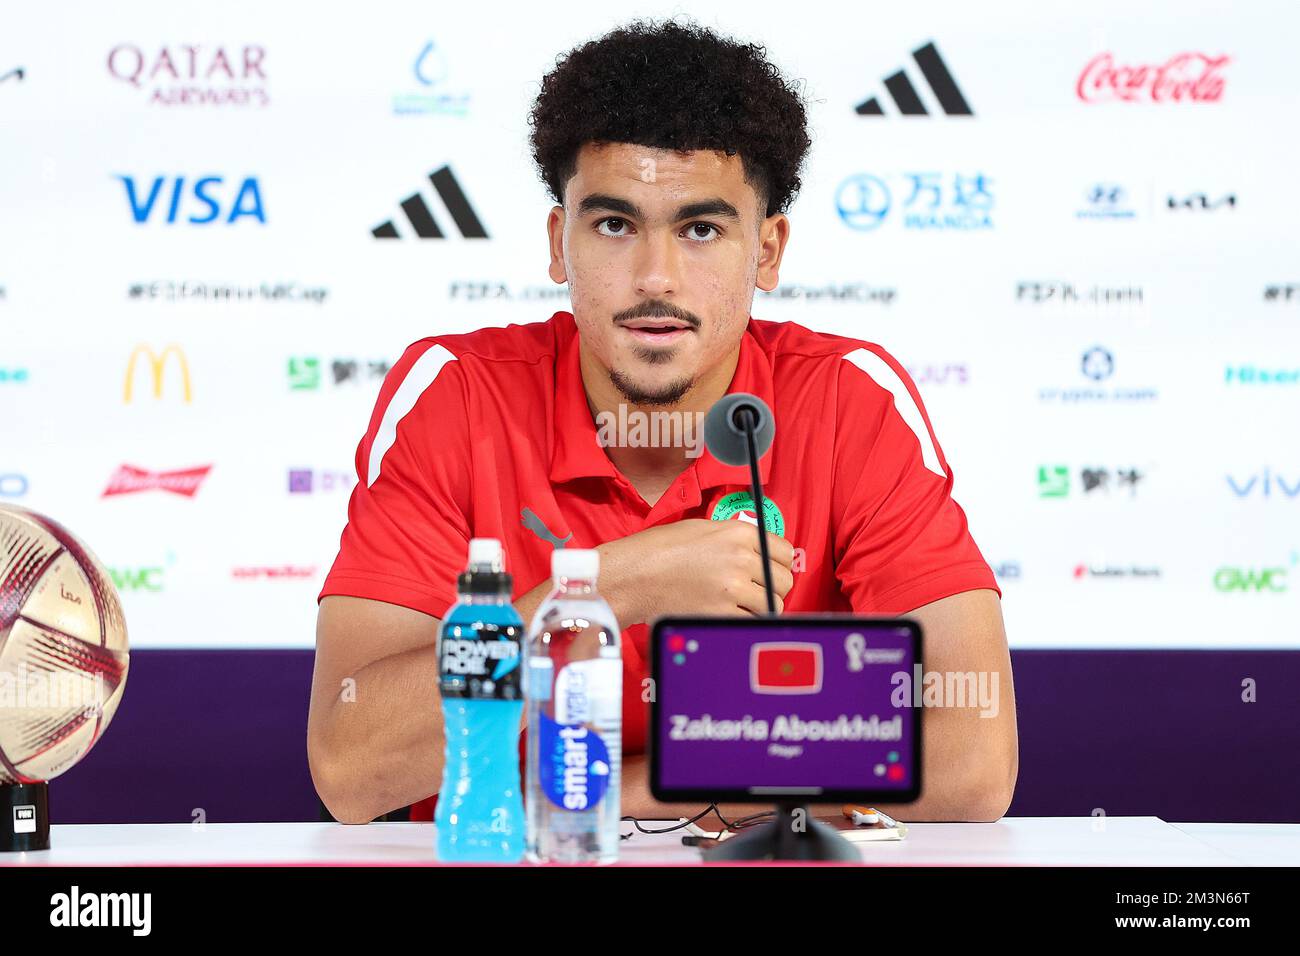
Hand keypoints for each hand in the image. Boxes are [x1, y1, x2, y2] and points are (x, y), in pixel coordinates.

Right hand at [596, 518, 794, 624]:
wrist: (633, 574)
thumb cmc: (660, 549)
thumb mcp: (702, 529)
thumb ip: (736, 539)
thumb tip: (760, 553)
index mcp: (739, 533)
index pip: (785, 551)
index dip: (780, 563)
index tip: (773, 571)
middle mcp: (741, 559)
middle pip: (784, 581)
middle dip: (775, 588)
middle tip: (758, 592)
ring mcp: (732, 588)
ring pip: (771, 605)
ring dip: (760, 608)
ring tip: (740, 605)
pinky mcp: (720, 613)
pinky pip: (750, 622)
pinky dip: (745, 622)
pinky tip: (729, 616)